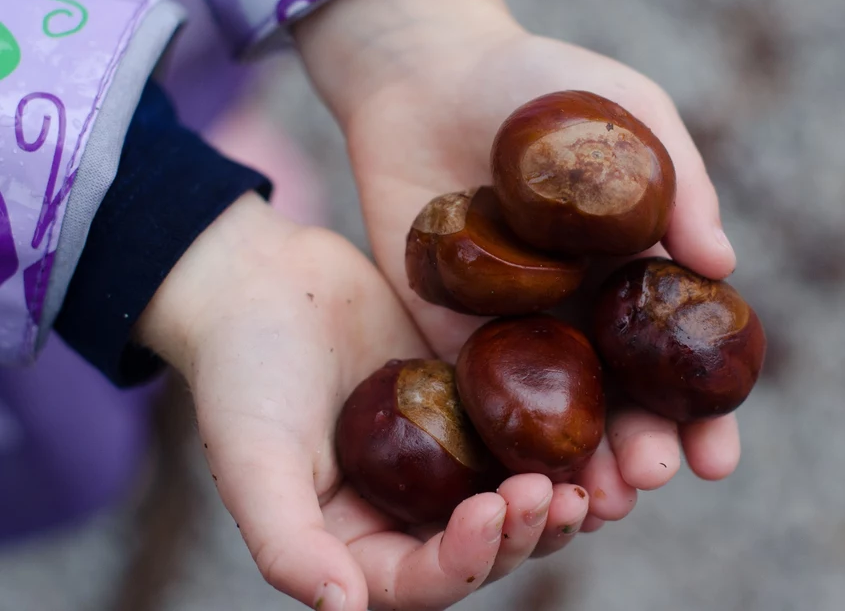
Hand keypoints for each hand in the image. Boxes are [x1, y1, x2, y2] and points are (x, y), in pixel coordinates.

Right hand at [136, 193, 597, 610]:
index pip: (418, 581)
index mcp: (352, 541)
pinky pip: (517, 437)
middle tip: (554, 494)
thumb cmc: (241, 369)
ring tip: (582, 479)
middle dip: (521, 534)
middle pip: (479, 550)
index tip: (492, 511)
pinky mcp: (465, 408)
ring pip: (511, 502)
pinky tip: (587, 428)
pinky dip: (552, 444)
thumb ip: (287, 542)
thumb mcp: (251, 456)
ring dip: (550, 501)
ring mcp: (439, 460)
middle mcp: (402, 511)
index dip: (464, 561)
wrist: (261, 279)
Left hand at [294, 0, 742, 534]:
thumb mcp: (628, 110)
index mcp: (634, 271)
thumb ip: (679, 183)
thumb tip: (725, 267)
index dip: (705, 414)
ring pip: (553, 416)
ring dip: (574, 465)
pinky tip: (513, 474)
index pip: (678, 359)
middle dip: (640, 450)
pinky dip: (496, 441)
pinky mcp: (448, 328)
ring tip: (593, 501)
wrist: (428, 73)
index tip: (719, 457)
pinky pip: (473, 393)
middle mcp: (580, 310)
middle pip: (619, 402)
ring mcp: (514, 325)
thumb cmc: (540, 80)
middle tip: (648, 481)